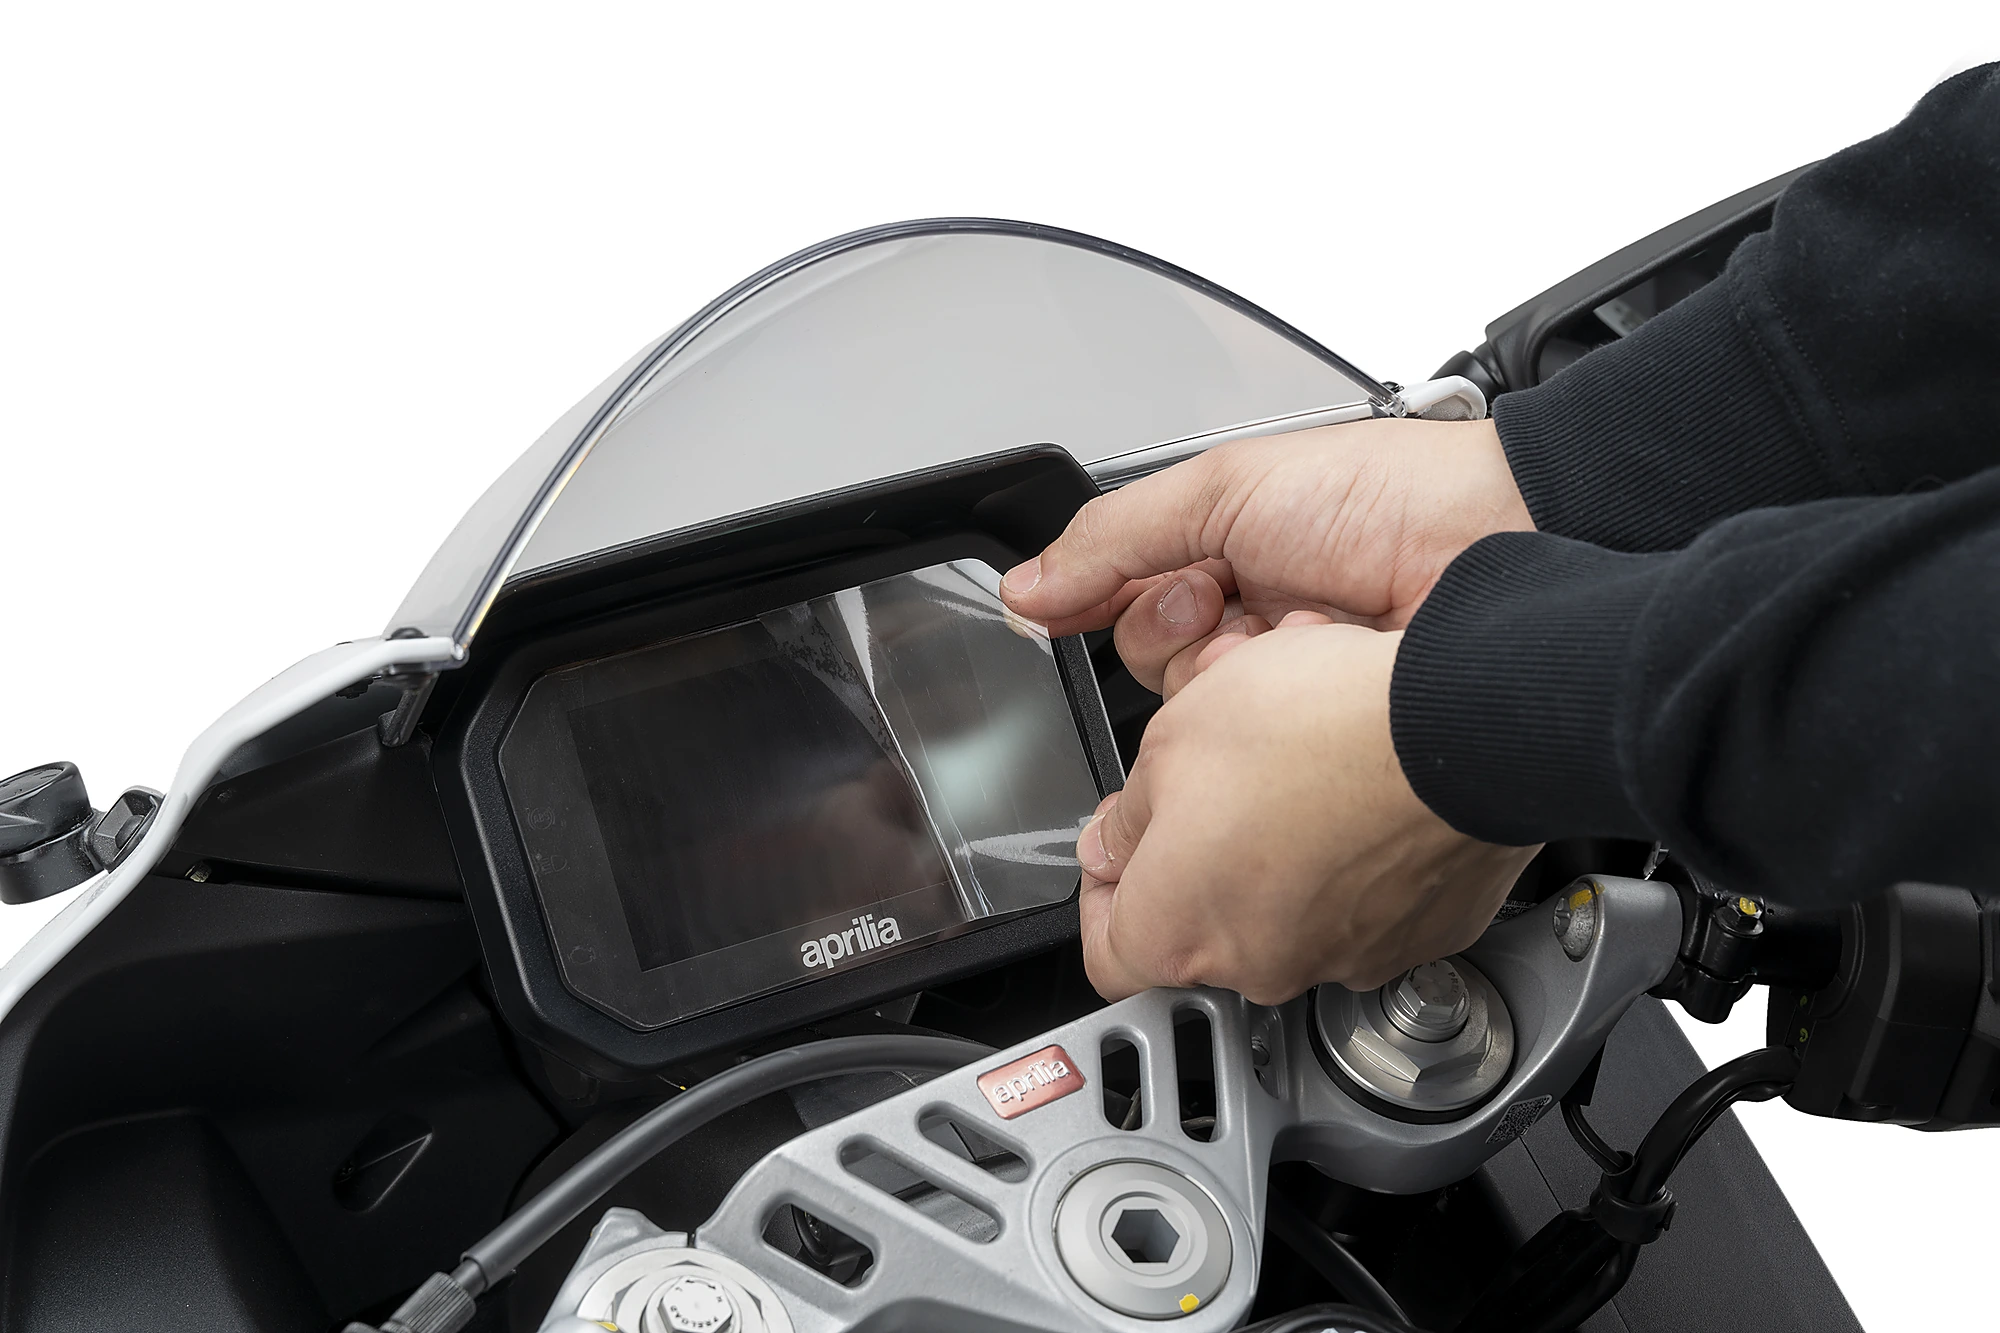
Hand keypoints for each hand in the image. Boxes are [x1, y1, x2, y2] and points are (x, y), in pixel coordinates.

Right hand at [1001, 417, 1531, 696]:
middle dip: (1183, 630)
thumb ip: (1114, 536)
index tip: (1107, 603)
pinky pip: (1261, 749)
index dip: (1117, 604)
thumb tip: (1029, 584)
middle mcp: (1259, 628)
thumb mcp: (1226, 488)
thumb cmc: (1394, 495)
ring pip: (1203, 715)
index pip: (1127, 605)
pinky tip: (1325, 663)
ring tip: (1294, 623)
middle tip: (1224, 595)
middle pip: (1156, 670)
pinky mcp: (1331, 737)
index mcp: (1229, 559)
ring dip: (1237, 665)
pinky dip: (1286, 701)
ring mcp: (1298, 686)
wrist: (1503, 536)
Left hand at [1072, 619, 1537, 1003]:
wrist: (1457, 725)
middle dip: (1199, 864)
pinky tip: (1355, 801)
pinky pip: (1367, 909)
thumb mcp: (1172, 739)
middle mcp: (1262, 965)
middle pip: (1203, 932)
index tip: (1116, 851)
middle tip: (1213, 791)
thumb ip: (1129, 815)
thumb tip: (1114, 843)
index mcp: (1179, 929)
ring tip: (1295, 779)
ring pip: (1288, 918)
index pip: (1106, 954)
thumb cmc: (1317, 728)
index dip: (1103, 894)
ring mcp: (1346, 958)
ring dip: (1280, 859)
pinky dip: (1354, 866)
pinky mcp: (1419, 937)